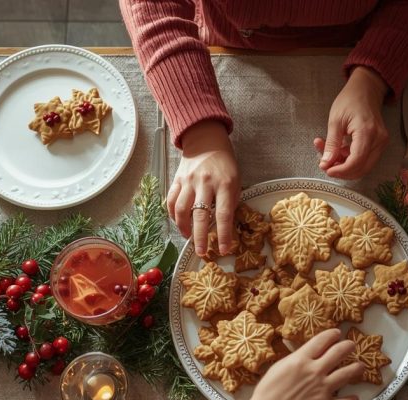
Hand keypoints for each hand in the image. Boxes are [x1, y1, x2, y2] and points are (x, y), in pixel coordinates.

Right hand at [168, 120, 240, 256]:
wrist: (206, 139)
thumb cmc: (225, 164)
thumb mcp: (236, 181)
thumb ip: (230, 202)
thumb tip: (223, 226)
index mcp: (225, 184)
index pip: (223, 215)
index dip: (223, 235)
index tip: (224, 249)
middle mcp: (206, 183)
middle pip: (200, 215)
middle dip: (200, 238)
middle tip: (202, 253)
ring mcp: (189, 181)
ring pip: (182, 209)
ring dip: (184, 227)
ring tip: (188, 237)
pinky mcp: (177, 179)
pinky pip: (171, 200)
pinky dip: (173, 215)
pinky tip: (178, 223)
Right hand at [234, 329, 362, 399]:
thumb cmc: (266, 393)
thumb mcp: (278, 367)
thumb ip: (295, 359)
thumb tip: (306, 355)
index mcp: (301, 359)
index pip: (322, 340)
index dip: (332, 335)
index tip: (336, 333)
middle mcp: (315, 371)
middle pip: (339, 352)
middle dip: (348, 346)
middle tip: (352, 345)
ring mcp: (323, 389)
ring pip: (348, 374)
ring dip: (356, 368)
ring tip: (360, 366)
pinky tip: (353, 398)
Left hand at [313, 66, 388, 178]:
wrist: (366, 90)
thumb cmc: (350, 101)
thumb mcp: (335, 121)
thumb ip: (331, 144)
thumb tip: (325, 164)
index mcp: (367, 133)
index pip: (356, 162)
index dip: (340, 171)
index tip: (326, 169)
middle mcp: (379, 140)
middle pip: (361, 169)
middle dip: (342, 171)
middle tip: (326, 165)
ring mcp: (382, 143)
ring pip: (363, 166)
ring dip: (346, 166)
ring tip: (331, 154)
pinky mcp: (380, 144)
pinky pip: (365, 159)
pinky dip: (351, 160)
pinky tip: (339, 150)